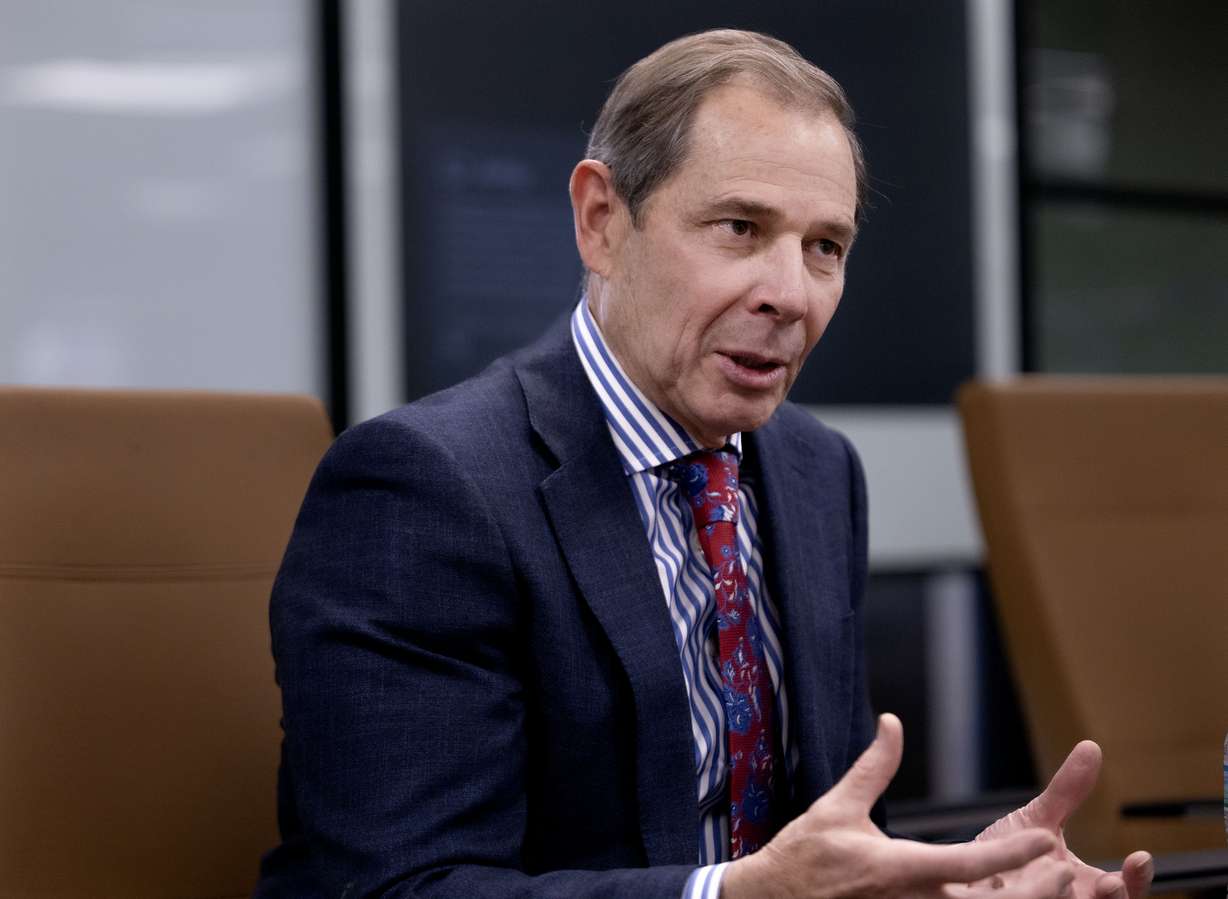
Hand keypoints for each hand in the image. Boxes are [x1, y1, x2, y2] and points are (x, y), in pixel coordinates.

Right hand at [722, 714, 1072, 898]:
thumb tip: (893, 724)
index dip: (1012, 854)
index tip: (1047, 839)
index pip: (967, 865)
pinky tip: (1002, 897)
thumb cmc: (803, 857)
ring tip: (1049, 886)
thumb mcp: (838, 807)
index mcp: (899, 870)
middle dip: (1032, 893)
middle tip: (1066, 874)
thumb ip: (874, 767)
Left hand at [975, 741, 1152, 898]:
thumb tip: (1090, 746)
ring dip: (1064, 898)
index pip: (1124, 891)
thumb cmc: (1008, 851)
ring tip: (1058, 875)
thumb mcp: (1040, 819)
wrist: (965, 871)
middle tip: (1110, 882)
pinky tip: (1008, 881)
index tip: (1140, 857)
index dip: (1137, 879)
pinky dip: (1021, 898)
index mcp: (1085, 888)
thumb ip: (1067, 792)